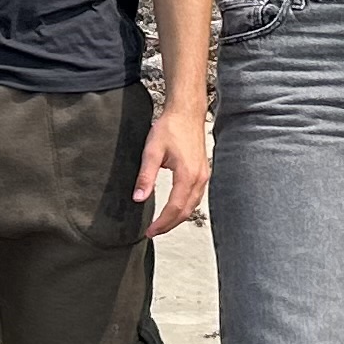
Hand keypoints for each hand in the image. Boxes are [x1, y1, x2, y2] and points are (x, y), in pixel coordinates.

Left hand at [134, 102, 210, 236]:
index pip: (175, 208)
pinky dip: (186, 207)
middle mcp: (199, 178)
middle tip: (154, 231)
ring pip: (193, 205)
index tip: (150, 231)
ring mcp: (204, 175)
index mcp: (187, 175)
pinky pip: (196, 196)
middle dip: (170, 224)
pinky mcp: (203, 171)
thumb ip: (146, 176)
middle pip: (186, 211)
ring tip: (162, 223)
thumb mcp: (152, 151)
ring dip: (178, 217)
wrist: (187, 112)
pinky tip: (176, 208)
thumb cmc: (171, 127)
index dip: (162, 223)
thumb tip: (139, 197)